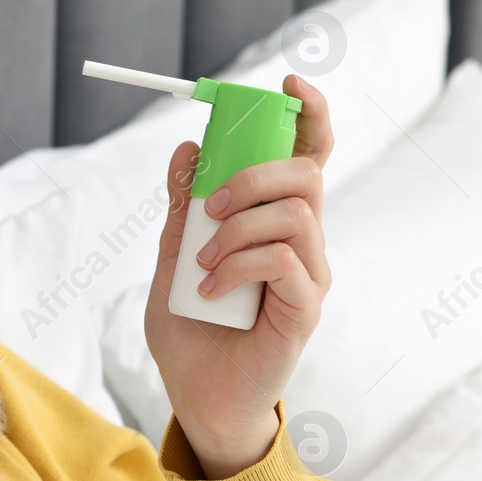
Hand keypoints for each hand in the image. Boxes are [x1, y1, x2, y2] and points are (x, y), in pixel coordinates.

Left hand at [145, 74, 334, 478]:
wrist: (197, 396)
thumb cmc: (190, 331)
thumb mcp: (172, 258)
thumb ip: (182, 208)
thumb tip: (187, 148)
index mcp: (275, 222)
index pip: (308, 156)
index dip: (309, 114)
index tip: (287, 85)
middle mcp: (303, 242)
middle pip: (307, 174)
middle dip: (253, 174)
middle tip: (208, 207)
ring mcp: (309, 274)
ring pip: (296, 213)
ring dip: (237, 227)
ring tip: (203, 262)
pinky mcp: (304, 307)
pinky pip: (282, 260)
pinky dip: (236, 264)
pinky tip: (208, 289)